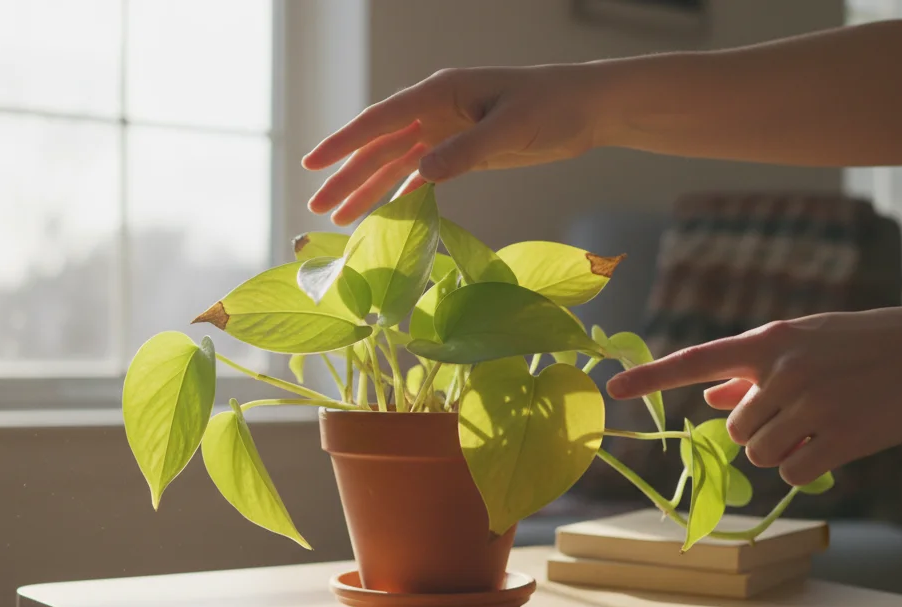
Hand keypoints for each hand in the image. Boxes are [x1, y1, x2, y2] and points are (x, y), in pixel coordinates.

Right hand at [302, 64, 603, 224]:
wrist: (588, 108)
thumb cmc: (553, 106)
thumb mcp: (510, 129)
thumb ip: (466, 151)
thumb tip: (421, 172)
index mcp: (441, 92)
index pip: (380, 120)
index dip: (344, 143)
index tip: (313, 164)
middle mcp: (437, 109)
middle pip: (380, 146)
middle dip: (347, 176)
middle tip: (318, 207)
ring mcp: (448, 130)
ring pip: (397, 163)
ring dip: (369, 189)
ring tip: (340, 218)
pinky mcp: (464, 150)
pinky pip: (422, 173)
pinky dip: (403, 192)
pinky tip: (384, 214)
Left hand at [605, 305, 901, 485]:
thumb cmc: (867, 344)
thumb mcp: (807, 342)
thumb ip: (756, 370)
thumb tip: (711, 394)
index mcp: (769, 342)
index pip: (695, 360)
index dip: (652, 378)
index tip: (613, 389)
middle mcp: (782, 372)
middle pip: (734, 429)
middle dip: (758, 430)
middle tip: (800, 413)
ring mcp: (811, 405)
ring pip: (759, 454)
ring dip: (781, 451)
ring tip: (821, 423)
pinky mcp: (840, 437)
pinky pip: (792, 472)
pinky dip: (805, 467)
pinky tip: (834, 442)